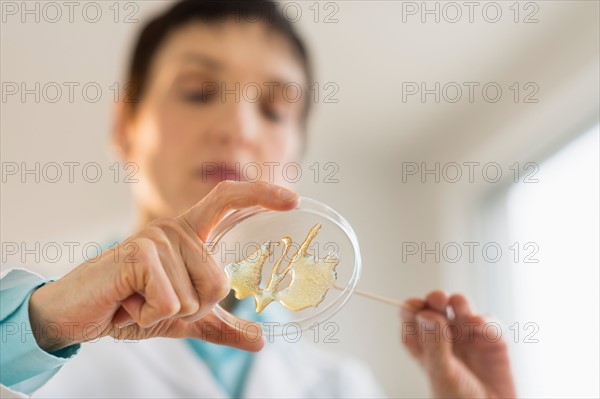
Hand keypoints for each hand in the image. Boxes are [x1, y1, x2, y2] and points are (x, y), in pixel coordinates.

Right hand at [29, 181, 298, 352]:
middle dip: (192, 308)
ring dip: (168, 313)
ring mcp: (156, 238)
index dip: (261, 195)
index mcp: (188, 235)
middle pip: (220, 281)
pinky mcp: (138, 254)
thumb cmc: (130, 306)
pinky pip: (171, 301)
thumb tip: (261, 341)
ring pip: (198, 294)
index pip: (228, 200)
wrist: (78, 315)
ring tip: (139, 302)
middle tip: (157, 303)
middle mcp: (175, 229)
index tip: (293, 200)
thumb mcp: (183, 318)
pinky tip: (127, 304)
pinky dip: (150, 316)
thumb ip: (220, 324)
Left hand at [400, 291, 515, 397]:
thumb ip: (435, 344)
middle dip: (436, 300)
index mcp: (423, 343)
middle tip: (437, 298)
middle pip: (435, 307)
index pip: (411, 318)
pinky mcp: (491, 339)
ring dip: (458, 302)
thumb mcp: (441, 373)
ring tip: (456, 304)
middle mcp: (443, 335)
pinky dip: (483, 320)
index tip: (414, 305)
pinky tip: (478, 324)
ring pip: (460, 307)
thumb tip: (426, 314)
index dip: (412, 308)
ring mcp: (467, 335)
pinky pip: (487, 321)